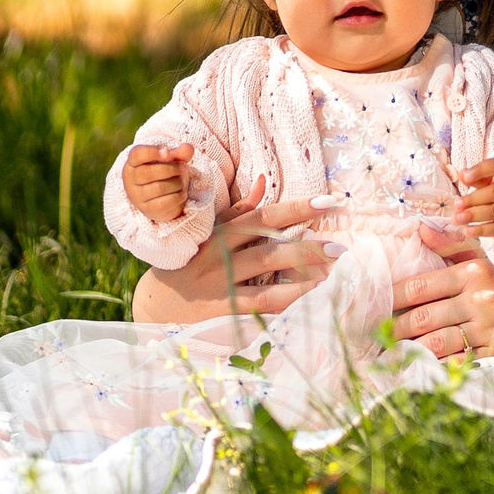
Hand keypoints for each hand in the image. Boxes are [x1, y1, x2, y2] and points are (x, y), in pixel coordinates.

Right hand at [122, 142, 195, 221]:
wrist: (162, 200)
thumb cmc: (165, 175)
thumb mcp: (171, 161)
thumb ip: (179, 154)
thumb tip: (189, 148)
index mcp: (132, 164)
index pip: (137, 154)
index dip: (152, 151)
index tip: (168, 152)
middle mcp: (130, 181)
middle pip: (149, 173)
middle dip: (172, 169)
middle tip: (183, 168)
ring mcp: (137, 197)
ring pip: (159, 188)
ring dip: (177, 183)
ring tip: (181, 181)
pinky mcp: (148, 210)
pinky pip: (164, 203)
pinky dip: (178, 196)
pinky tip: (182, 193)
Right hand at [132, 176, 337, 323]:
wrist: (155, 306)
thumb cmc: (189, 264)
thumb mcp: (208, 233)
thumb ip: (238, 210)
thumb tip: (265, 181)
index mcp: (220, 234)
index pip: (263, 216)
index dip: (296, 208)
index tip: (328, 202)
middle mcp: (220, 257)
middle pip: (269, 248)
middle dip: (306, 247)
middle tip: (339, 247)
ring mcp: (221, 286)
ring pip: (266, 277)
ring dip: (301, 275)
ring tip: (330, 273)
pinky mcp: (223, 312)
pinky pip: (258, 305)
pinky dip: (284, 300)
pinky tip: (307, 297)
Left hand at [390, 222, 493, 356]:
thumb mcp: (484, 259)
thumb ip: (451, 244)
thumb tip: (418, 230)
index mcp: (473, 274)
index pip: (420, 287)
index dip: (392, 299)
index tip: (375, 306)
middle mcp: (481, 300)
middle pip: (424, 318)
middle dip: (396, 330)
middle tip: (377, 336)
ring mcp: (491, 329)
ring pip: (437, 344)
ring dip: (410, 351)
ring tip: (392, 354)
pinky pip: (458, 363)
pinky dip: (436, 367)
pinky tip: (420, 368)